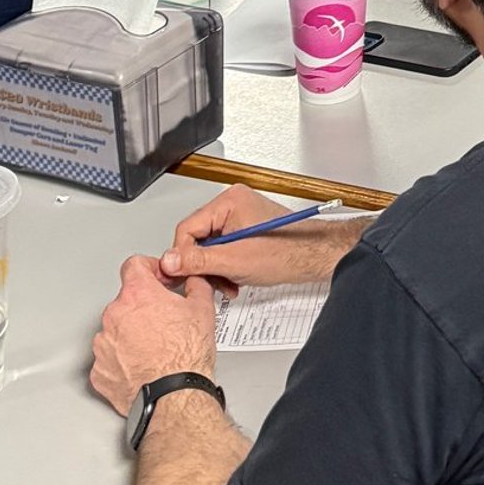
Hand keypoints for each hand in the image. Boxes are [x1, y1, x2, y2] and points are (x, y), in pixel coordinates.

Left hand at [91, 253, 216, 415]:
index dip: (149, 269)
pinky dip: (122, 361)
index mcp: (137, 294)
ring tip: (153, 349)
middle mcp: (114, 316)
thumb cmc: (186, 355)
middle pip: (125, 301)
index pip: (134, 265)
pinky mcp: (98, 372)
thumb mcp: (203, 308)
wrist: (174, 396)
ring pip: (115, 331)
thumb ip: (196, 285)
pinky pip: (108, 360)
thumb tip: (195, 281)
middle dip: (142, 308)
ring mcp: (103, 345)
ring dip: (130, 335)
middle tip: (164, 322)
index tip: (157, 279)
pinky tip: (141, 366)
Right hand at [161, 185, 353, 289]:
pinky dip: (225, 266)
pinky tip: (235, 278)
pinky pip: (223, 248)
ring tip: (228, 282)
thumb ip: (197, 261)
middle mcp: (233, 204)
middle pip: (197, 238)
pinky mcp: (246, 229)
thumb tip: (169, 261)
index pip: (186, 228)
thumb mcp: (233, 261)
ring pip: (210, 247)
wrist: (314, 256)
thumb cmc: (286, 252)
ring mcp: (240, 215)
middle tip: (210, 283)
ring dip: (215, 269)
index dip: (183, 256)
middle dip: (203, 265)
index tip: (182, 276)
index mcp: (228, 201)